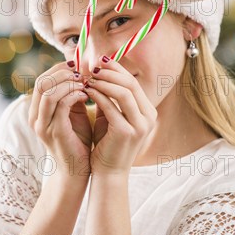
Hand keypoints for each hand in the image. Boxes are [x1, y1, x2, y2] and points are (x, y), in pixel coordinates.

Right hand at [28, 61, 91, 179]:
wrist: (77, 171)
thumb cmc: (78, 141)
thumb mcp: (74, 113)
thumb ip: (73, 94)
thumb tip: (81, 72)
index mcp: (37, 111)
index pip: (41, 80)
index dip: (58, 69)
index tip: (76, 65)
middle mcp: (35, 117)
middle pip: (41, 82)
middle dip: (62, 73)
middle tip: (81, 72)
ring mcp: (43, 125)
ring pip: (49, 92)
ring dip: (68, 83)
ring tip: (84, 82)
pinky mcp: (55, 132)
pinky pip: (61, 105)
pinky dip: (73, 95)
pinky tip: (86, 95)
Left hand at [83, 57, 156, 175]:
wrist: (109, 174)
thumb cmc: (108, 144)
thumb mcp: (113, 117)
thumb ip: (111, 98)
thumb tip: (100, 72)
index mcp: (148, 112)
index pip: (133, 83)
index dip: (117, 70)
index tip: (100, 61)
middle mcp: (149, 117)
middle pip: (131, 84)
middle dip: (110, 73)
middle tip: (93, 66)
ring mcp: (140, 125)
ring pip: (123, 92)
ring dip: (104, 82)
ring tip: (88, 77)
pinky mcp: (127, 132)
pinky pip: (111, 107)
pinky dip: (98, 96)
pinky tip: (86, 91)